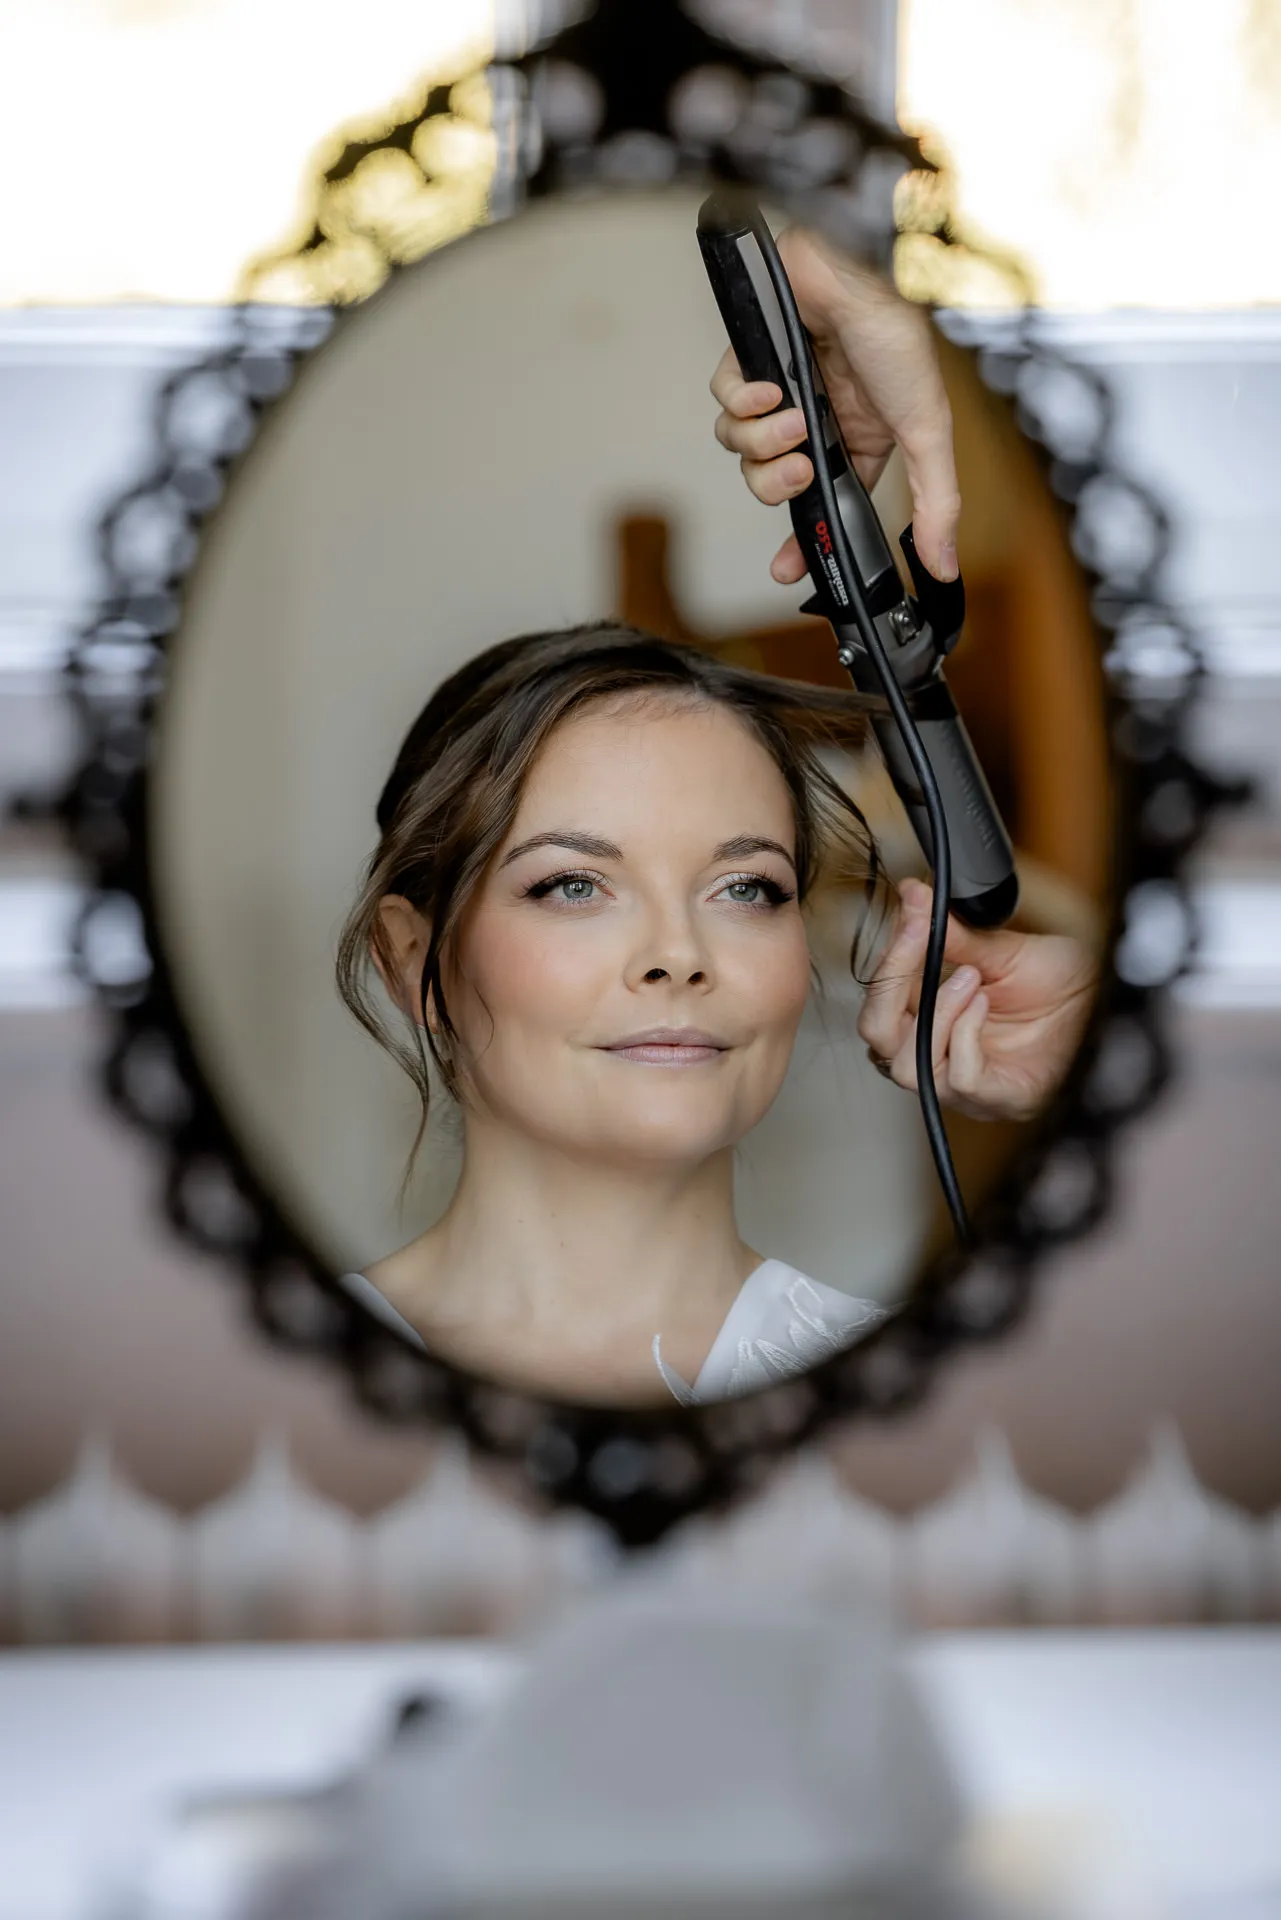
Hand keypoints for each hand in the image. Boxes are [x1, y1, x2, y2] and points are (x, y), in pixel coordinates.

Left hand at [710, 226, 960, 585]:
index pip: (821, 503)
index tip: (789, 570)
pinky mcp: (749, 358)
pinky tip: (768, 388)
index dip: (802, 539)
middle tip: (799, 467)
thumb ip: (935, 502)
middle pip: (771, 481)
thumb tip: (944, 567)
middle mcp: (815, 418)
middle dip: (777, 484)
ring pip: (742, 446)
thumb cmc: (898, 338)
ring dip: (762, 441)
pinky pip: (725, 401)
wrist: (861, 269)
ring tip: (790, 418)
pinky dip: (741, 401)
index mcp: (856, 439)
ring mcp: (779, 389)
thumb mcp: (927, 431)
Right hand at [858, 879, 1098, 1122]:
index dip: (887, 959)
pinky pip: (960, 1078)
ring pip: (908, 1067)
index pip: (879, 1002)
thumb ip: (950, 934)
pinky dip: (964, 1036)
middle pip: (876, 1039)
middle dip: (892, 986)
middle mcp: (939, 1056)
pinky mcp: (1000, 1100)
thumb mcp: (1000, 951)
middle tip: (920, 940)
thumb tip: (914, 894)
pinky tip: (984, 1004)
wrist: (1113, 1002)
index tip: (908, 915)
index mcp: (930, 1020)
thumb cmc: (1063, 985)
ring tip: (971, 978)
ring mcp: (967, 1085)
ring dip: (934, 1014)